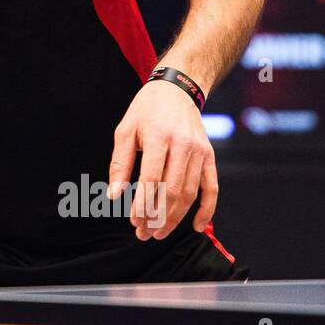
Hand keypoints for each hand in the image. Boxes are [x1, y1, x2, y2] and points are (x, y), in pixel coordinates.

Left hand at [106, 80, 217, 240]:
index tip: (134, 221)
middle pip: (172, 190)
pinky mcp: (209, 155)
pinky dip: (206, 209)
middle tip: (144, 234)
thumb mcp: (125, 130)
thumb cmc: (146, 111)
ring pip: (190, 192)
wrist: (176, 89)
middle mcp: (182, 144)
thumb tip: (113, 195)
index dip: (143, 204)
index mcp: (158, 137)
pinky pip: (211, 187)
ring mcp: (199, 151)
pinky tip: (196, 227)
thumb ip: (119, 164)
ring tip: (159, 232)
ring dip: (176, 217)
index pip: (151, 179)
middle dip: (157, 217)